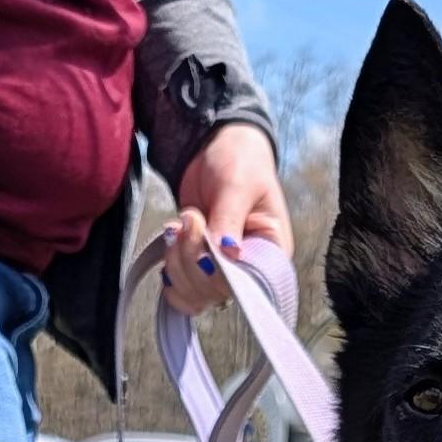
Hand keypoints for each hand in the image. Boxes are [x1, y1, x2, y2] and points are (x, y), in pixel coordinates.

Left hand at [163, 123, 292, 315]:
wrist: (217, 148)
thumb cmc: (240, 160)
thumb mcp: (238, 184)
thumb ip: (229, 219)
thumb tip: (225, 254)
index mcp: (271, 252)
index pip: (245, 284)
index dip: (217, 268)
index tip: (203, 231)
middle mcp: (248, 269)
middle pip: (214, 290)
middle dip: (191, 256)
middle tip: (190, 217)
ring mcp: (222, 272)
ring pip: (194, 293)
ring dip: (177, 261)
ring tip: (180, 225)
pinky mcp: (200, 269)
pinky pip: (181, 292)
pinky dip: (170, 271)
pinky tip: (172, 243)